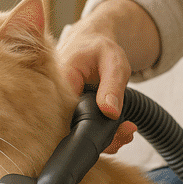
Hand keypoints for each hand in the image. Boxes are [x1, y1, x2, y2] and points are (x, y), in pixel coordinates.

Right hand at [57, 24, 136, 153]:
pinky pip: (82, 132)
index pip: (68, 114)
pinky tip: (120, 129)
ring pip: (77, 135)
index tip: (116, 129)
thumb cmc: (99, 49)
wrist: (89, 43)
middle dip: (102, 139)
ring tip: (127, 130)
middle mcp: (54, 99)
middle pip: (72, 131)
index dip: (90, 130)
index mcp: (60, 81)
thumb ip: (112, 86)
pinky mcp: (69, 115)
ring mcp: (60, 109)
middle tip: (127, 131)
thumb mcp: (113, 61)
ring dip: (104, 140)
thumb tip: (110, 112)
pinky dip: (102, 135)